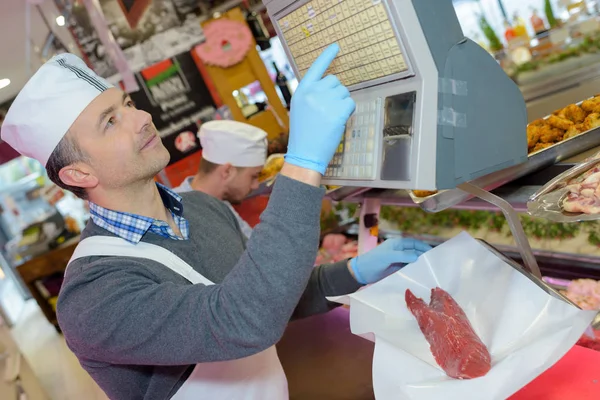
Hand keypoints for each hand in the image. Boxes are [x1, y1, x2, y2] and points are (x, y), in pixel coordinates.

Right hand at [285, 43, 355, 174]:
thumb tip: (330, 85)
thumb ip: (312, 94)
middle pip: (335, 81)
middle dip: (336, 93)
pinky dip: (348, 112)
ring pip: (344, 92)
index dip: (327, 56)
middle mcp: (313, 92)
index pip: (316, 68)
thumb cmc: (303, 134)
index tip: (337, 46)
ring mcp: (326, 101)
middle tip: (327, 111)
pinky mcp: (338, 112)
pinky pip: (350, 104)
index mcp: (302, 91)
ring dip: (342, 103)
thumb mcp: (300, 109)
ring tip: (330, 119)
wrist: (304, 154)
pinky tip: (337, 122)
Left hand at [349, 238, 431, 284]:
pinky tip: (421, 275)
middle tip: (435, 263)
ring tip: (431, 270)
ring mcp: (398, 260)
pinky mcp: (397, 269)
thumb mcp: (388, 256)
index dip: (424, 247)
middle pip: (415, 251)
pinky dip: (414, 270)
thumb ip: (402, 255)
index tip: (434, 253)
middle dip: (424, 256)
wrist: (362, 272)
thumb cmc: (373, 261)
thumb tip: (417, 256)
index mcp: (397, 244)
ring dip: (420, 264)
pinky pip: (408, 268)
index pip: (414, 243)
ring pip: (413, 260)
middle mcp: (399, 251)